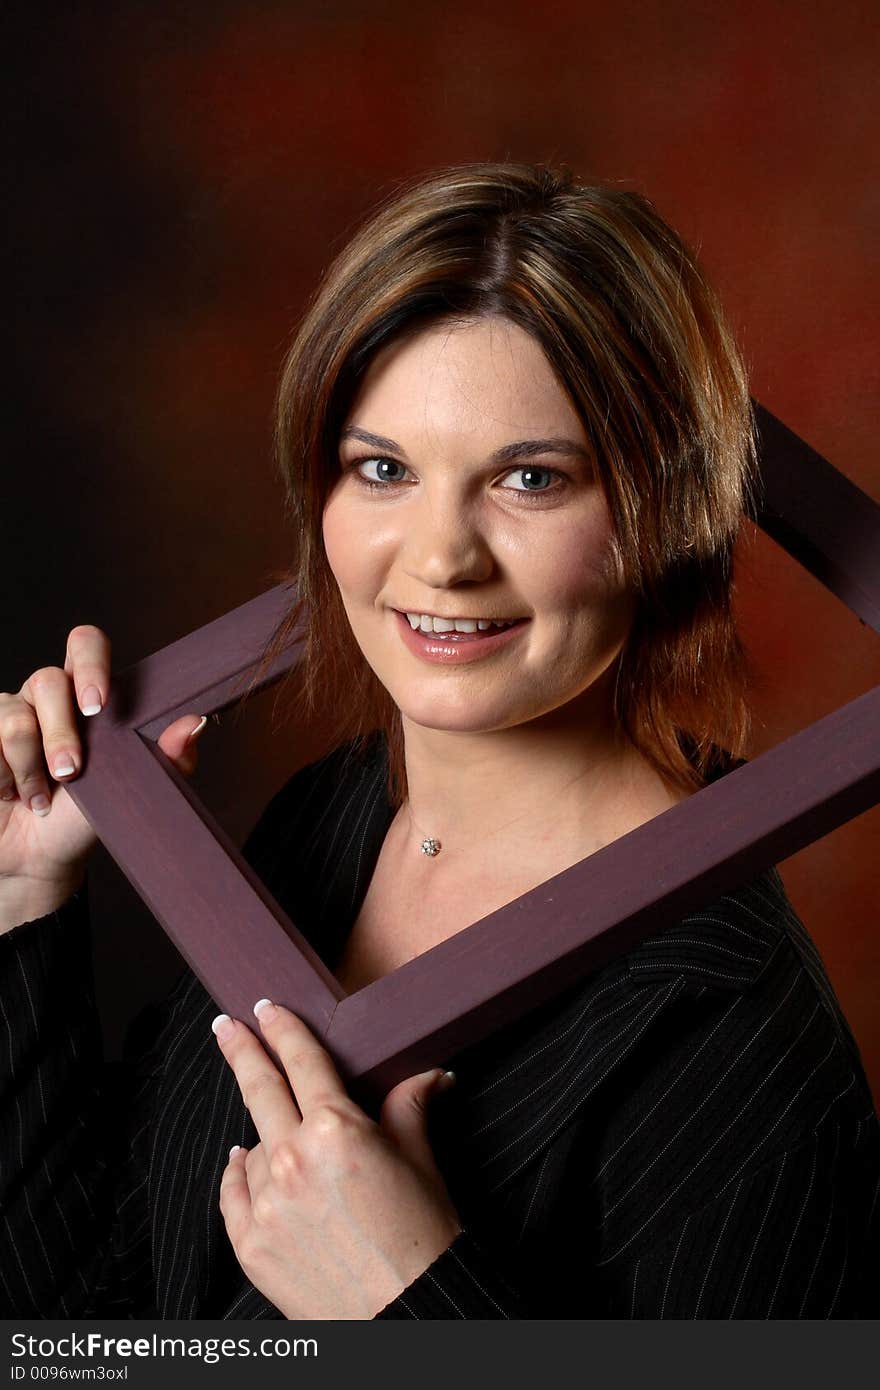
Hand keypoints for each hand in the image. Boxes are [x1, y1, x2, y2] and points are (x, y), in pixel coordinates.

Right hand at [0, 624, 207, 928]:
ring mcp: (8, 712)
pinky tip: (10, 795)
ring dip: (28, 768)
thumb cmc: (84, 818)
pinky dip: (2, 778)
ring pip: (14, 718)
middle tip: (71, 772)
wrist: (35, 858)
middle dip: (60, 733)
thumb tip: (194, 722)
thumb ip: (166, 758)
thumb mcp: (130, 791)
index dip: (90, 663)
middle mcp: (45, 694)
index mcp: (86, 694)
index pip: (86, 644)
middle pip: (48, 680)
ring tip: (39, 799)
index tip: (98, 705)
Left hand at [213, 1001, 461, 1319]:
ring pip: (254, 1150)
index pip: (303, 1063)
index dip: (284, 1030)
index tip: (267, 1009)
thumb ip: (410, 1106)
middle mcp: (293, 1160)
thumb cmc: (422, 1237)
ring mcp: (266, 1203)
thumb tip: (432, 1073)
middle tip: (224, 1026)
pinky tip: (244, 1163)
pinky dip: (239, 1175)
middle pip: (259, 1089)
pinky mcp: (251, 1243)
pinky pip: (233, 1194)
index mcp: (337, 1129)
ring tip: (292, 1153)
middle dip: (241, 1051)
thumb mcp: (420, 1160)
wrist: (407, 1315)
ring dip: (267, 1141)